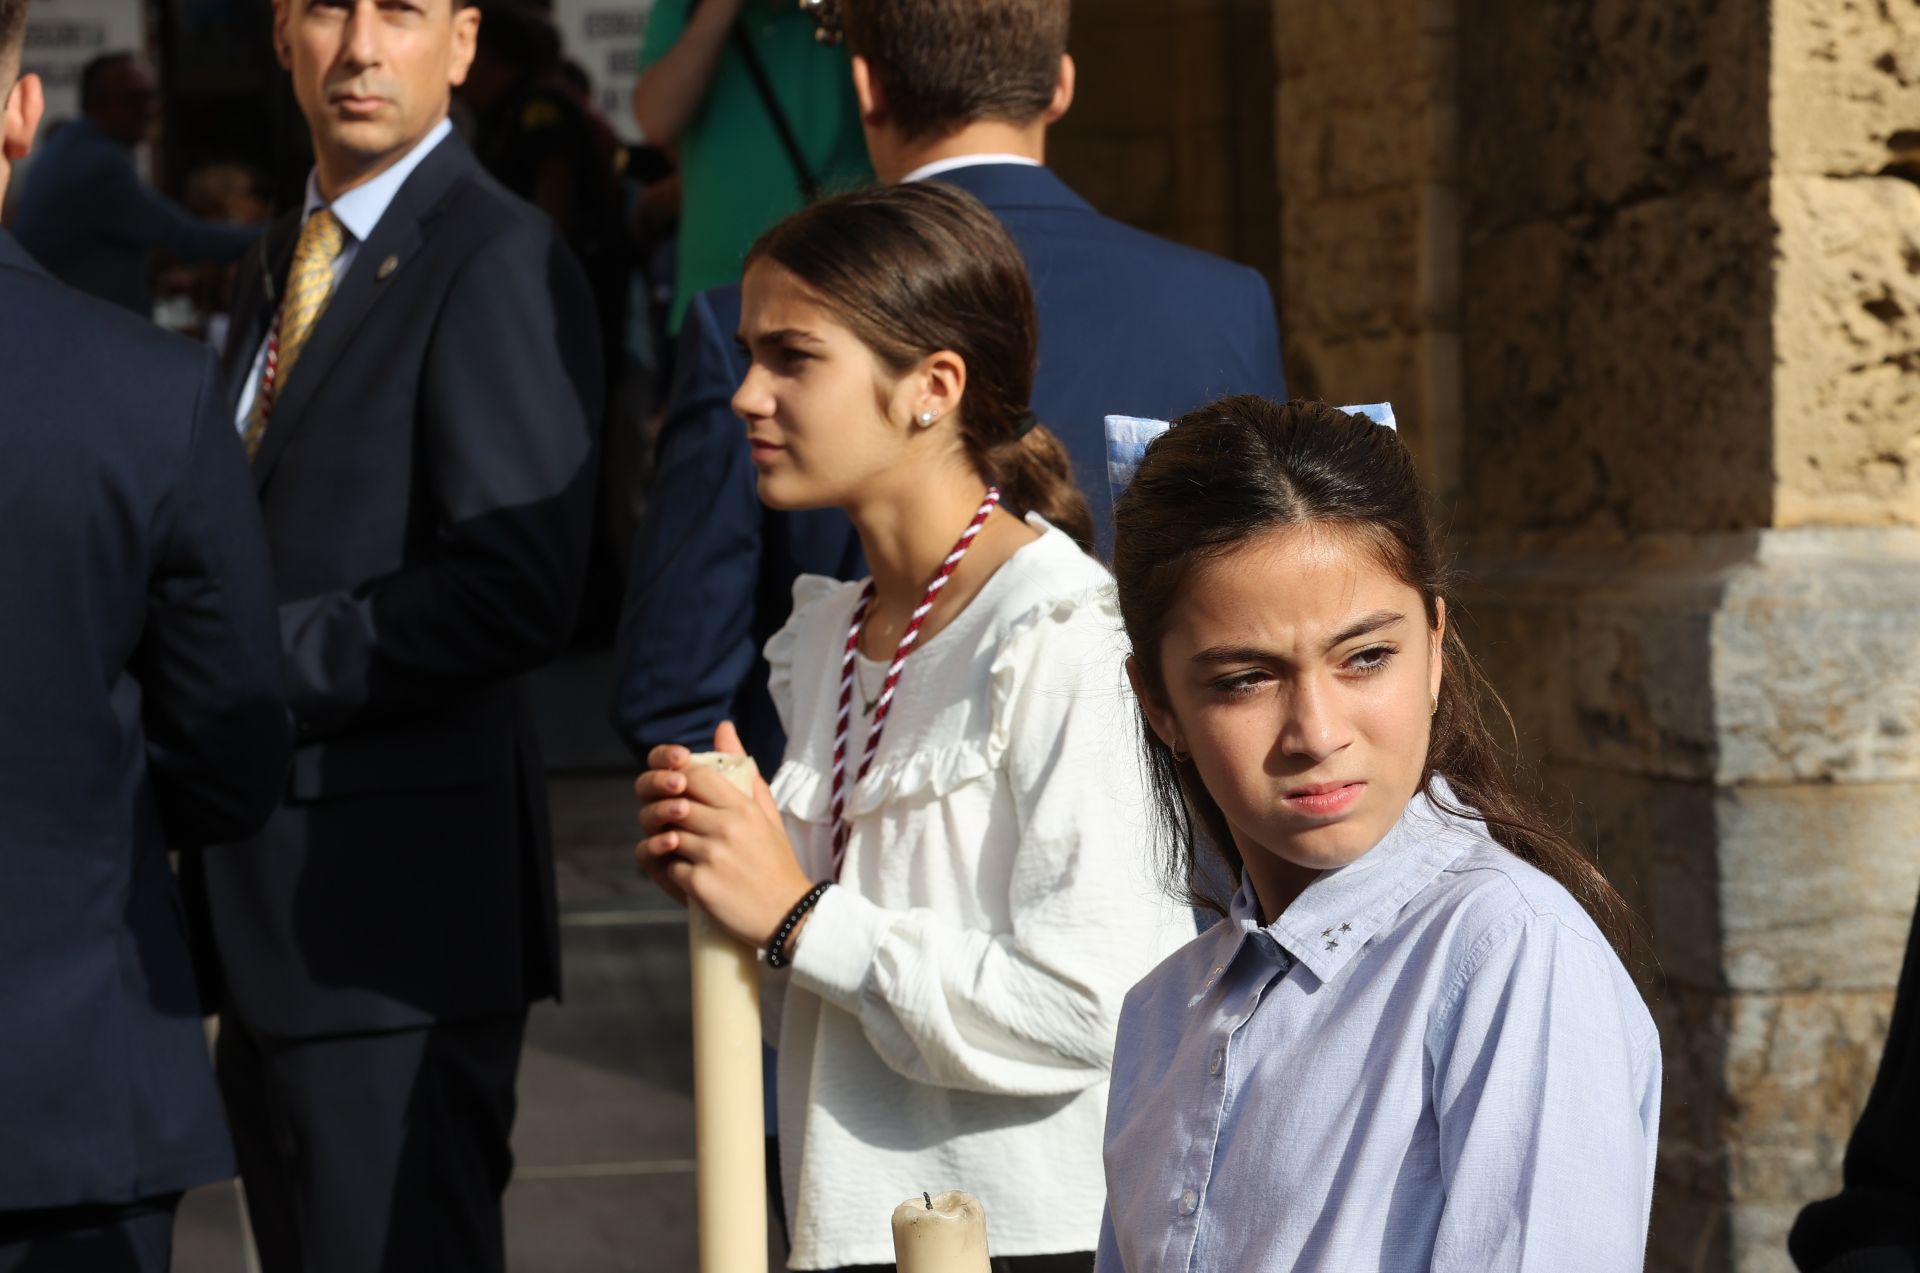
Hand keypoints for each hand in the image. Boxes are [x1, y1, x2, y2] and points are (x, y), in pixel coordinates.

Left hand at [633, 721, 814, 947]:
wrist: (789, 915)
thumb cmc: (775, 861)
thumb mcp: (765, 811)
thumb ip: (741, 769)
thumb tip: (723, 728)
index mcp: (742, 807)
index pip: (693, 775)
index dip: (675, 778)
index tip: (675, 791)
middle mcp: (726, 827)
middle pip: (673, 804)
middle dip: (663, 813)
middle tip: (670, 823)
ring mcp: (712, 856)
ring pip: (665, 836)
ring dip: (665, 844)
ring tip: (679, 851)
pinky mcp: (700, 885)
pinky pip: (667, 868)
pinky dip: (671, 872)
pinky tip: (687, 876)